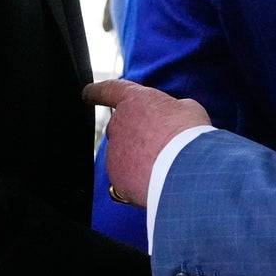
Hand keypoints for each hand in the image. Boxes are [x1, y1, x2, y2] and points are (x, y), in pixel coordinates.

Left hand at [84, 79, 208, 205]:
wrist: (184, 170)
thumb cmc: (189, 134)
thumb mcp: (186, 109)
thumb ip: (169, 110)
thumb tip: (169, 120)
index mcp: (133, 101)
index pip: (109, 91)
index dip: (97, 92)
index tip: (87, 93)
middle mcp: (117, 125)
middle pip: (120, 129)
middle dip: (135, 136)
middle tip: (163, 145)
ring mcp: (114, 154)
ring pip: (125, 158)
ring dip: (140, 161)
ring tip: (168, 168)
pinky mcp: (117, 180)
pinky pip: (127, 181)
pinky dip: (140, 183)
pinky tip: (160, 184)